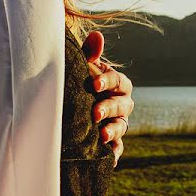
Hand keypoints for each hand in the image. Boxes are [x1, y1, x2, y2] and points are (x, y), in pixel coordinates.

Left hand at [82, 31, 133, 165]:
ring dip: (113, 131)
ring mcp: (118, 122)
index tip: (94, 84)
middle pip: (122, 105)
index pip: (118, 80)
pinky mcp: (113, 141)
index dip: (108, 81)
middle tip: (94, 113)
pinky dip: (113, 153)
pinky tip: (107, 158)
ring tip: (102, 136)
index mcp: (117, 83)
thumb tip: (97, 36)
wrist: (72, 107)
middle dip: (109, 108)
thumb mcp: (82, 68)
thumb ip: (89, 54)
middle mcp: (122, 103)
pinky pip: (117, 148)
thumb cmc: (80, 82)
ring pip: (121, 126)